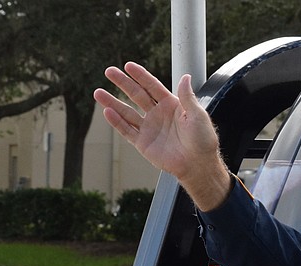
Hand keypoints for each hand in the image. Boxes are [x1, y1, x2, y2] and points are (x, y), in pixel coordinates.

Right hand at [93, 62, 230, 210]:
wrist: (198, 165)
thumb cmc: (203, 141)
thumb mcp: (198, 115)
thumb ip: (188, 97)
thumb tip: (185, 77)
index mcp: (172, 105)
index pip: (153, 87)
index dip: (141, 76)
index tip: (128, 66)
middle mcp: (158, 114)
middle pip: (137, 95)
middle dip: (123, 83)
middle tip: (109, 71)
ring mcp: (149, 128)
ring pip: (127, 112)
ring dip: (113, 102)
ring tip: (98, 92)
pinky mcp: (143, 143)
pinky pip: (127, 130)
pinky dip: (117, 122)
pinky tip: (107, 112)